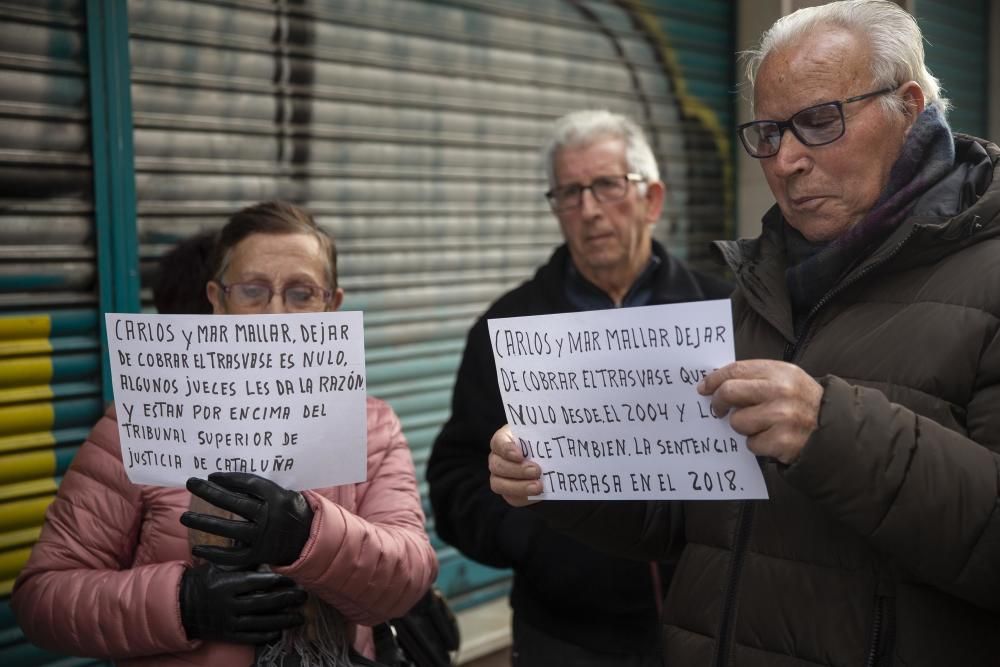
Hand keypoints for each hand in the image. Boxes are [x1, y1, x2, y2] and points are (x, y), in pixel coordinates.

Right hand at [179, 562, 305, 643]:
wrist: (180, 606)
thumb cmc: (203, 581)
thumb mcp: (219, 566)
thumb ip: (239, 558)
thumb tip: (261, 539)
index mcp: (228, 584)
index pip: (259, 582)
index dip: (279, 581)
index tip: (293, 579)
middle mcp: (229, 604)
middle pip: (265, 603)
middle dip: (287, 600)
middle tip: (304, 596)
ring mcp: (229, 622)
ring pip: (262, 622)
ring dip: (283, 620)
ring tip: (299, 617)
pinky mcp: (228, 635)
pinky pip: (251, 638)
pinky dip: (267, 635)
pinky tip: (279, 631)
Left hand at [180, 472, 313, 567]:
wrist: (310, 541)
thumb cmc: (293, 512)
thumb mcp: (287, 494)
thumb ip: (265, 489)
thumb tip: (233, 480)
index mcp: (278, 497)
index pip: (249, 484)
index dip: (229, 479)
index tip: (212, 475)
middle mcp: (269, 516)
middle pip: (234, 502)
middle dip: (209, 492)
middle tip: (191, 483)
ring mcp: (263, 537)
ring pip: (228, 528)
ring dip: (204, 522)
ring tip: (184, 517)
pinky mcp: (259, 555)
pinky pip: (233, 556)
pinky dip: (215, 553)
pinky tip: (198, 549)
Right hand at [489, 425, 542, 506]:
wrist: (549, 462)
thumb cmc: (540, 444)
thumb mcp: (540, 436)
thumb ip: (541, 436)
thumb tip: (552, 433)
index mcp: (503, 440)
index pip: (499, 442)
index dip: (507, 449)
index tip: (520, 454)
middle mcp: (496, 459)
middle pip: (497, 466)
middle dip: (517, 470)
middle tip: (536, 470)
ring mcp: (499, 477)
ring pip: (499, 484)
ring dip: (519, 486)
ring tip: (538, 486)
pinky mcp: (508, 493)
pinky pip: (511, 498)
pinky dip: (525, 497)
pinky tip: (537, 494)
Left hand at [698, 359, 822, 464]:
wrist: (833, 429)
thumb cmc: (801, 402)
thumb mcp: (785, 380)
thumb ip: (755, 378)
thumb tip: (716, 383)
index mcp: (780, 371)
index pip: (735, 370)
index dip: (714, 379)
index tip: (703, 388)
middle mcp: (781, 391)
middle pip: (729, 392)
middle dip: (719, 402)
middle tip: (719, 410)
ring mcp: (783, 417)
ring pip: (738, 421)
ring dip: (743, 427)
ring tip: (760, 426)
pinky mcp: (782, 441)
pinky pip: (751, 444)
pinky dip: (757, 444)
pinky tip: (771, 439)